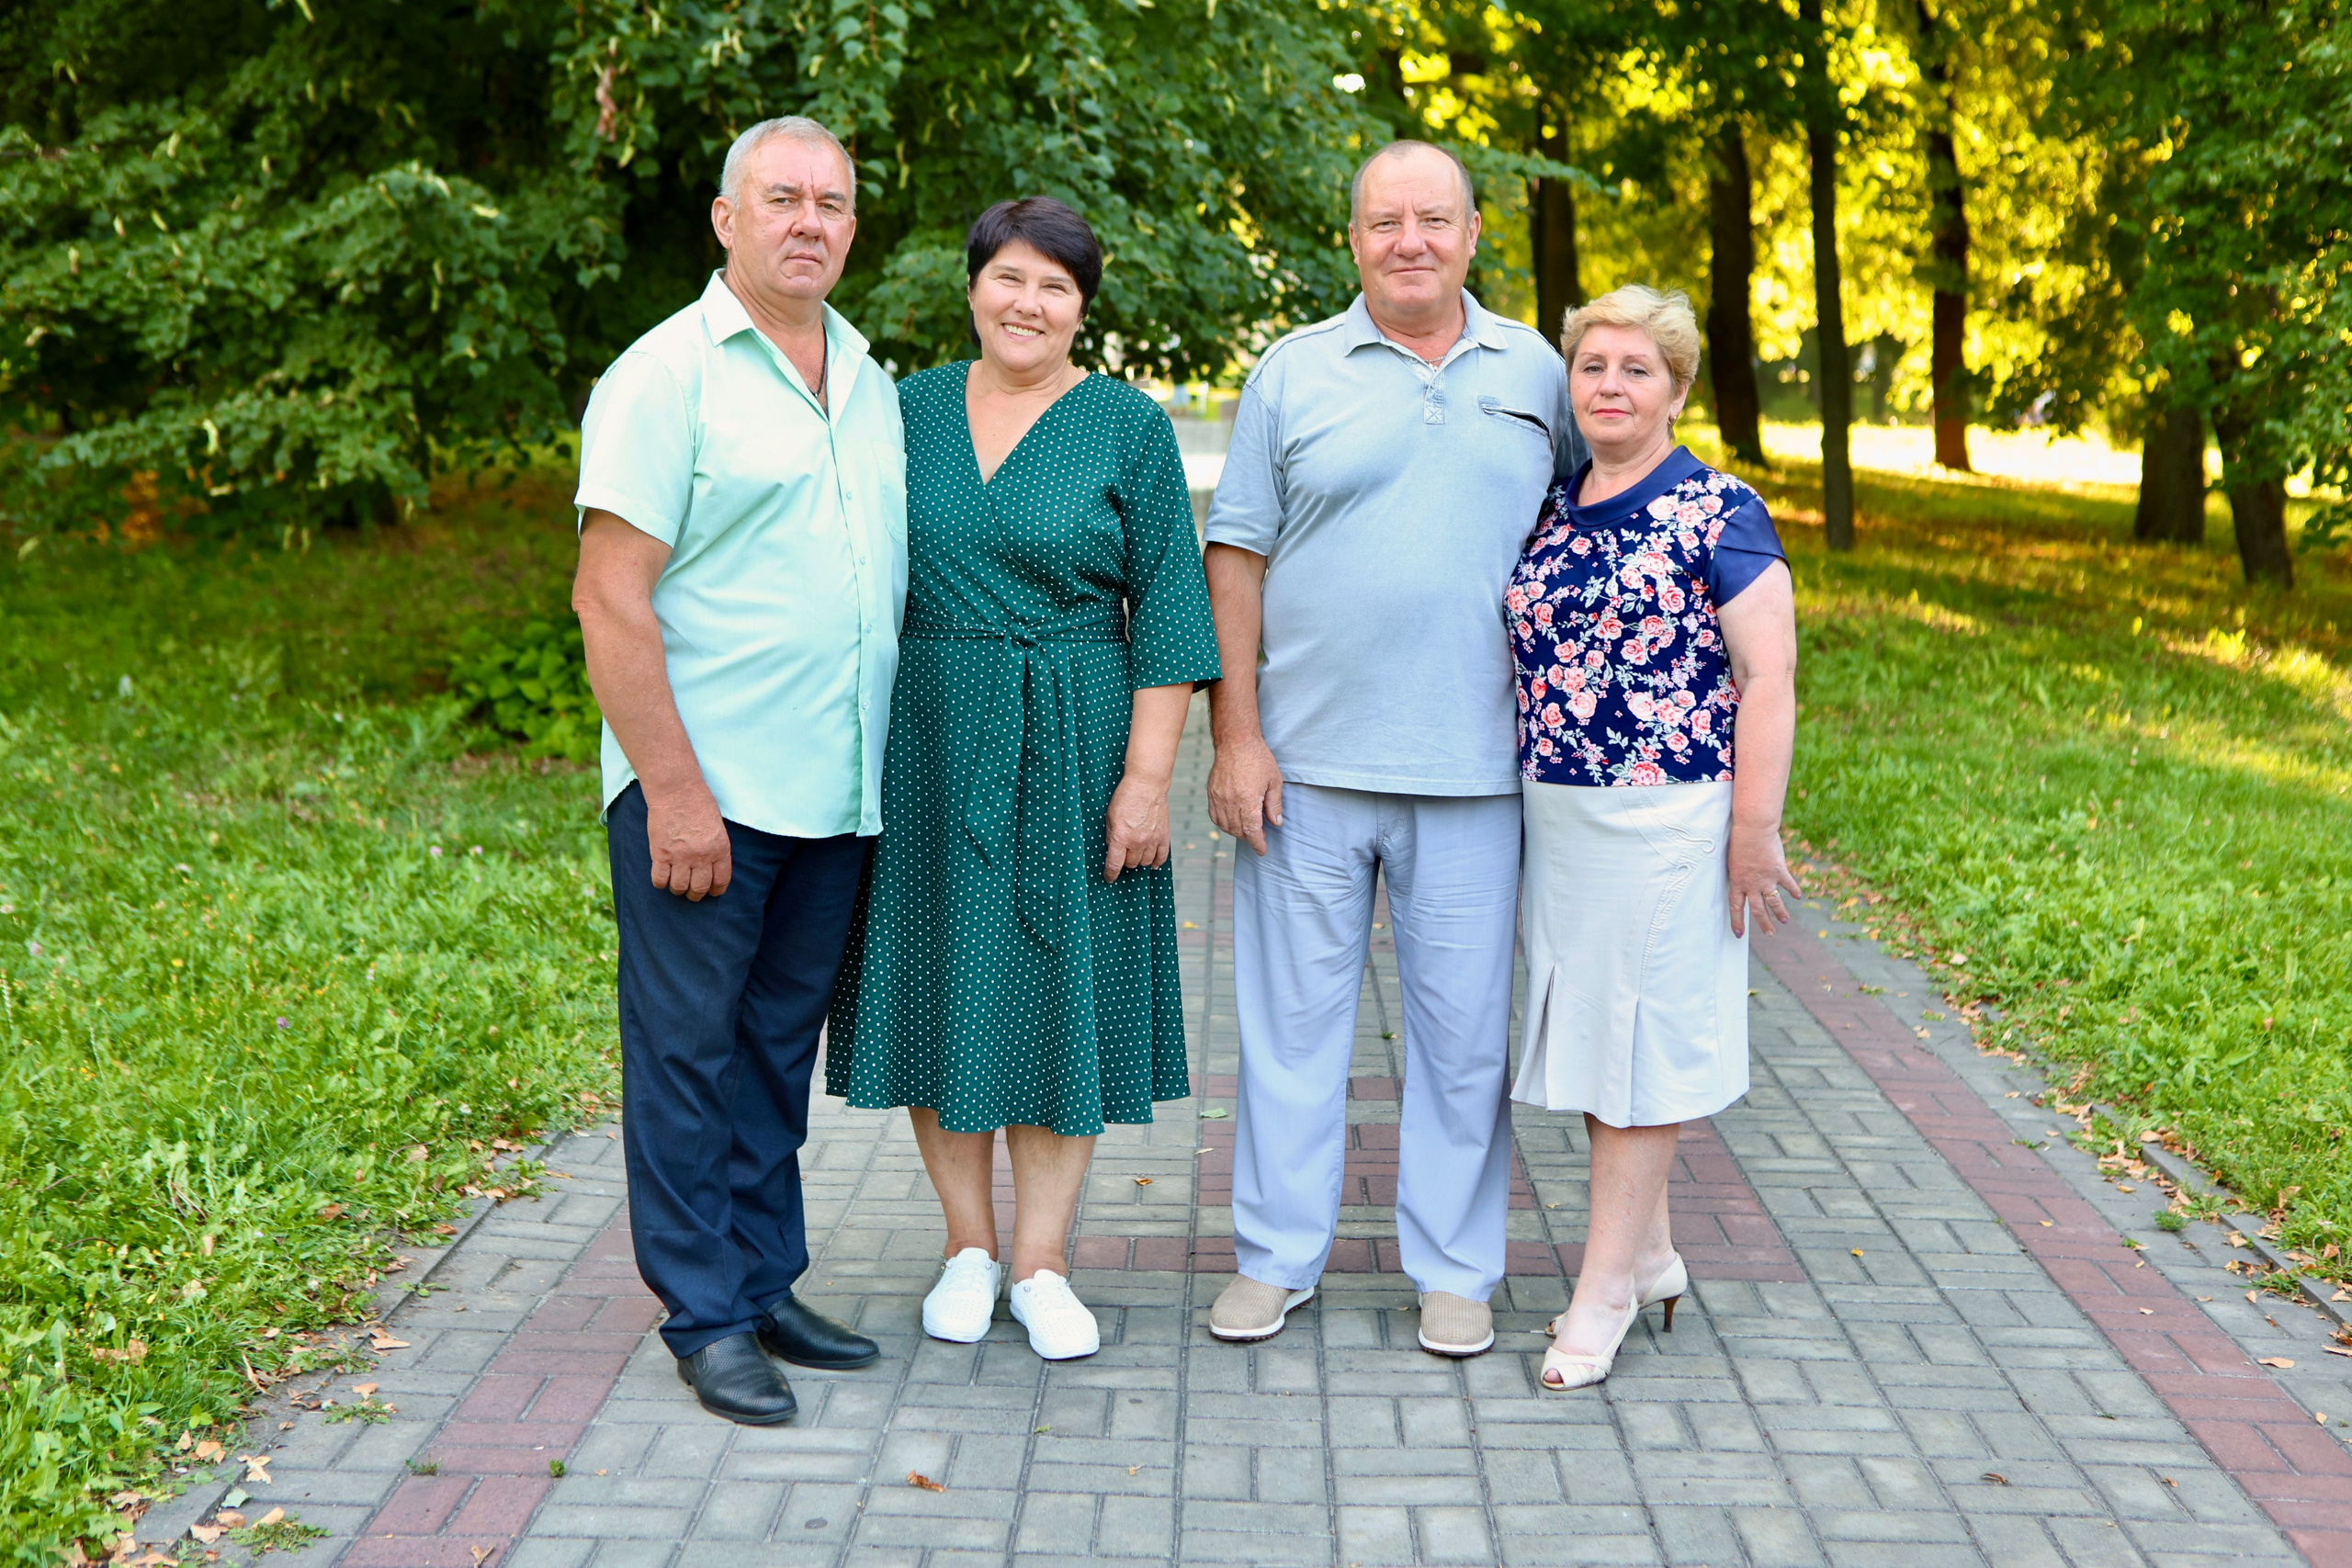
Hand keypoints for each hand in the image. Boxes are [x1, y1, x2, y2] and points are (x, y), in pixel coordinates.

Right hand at [647, 787, 731, 899]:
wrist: (676, 791)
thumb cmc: (698, 803)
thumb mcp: (717, 827)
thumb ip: (716, 848)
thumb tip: (711, 866)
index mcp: (720, 849)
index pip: (721, 880)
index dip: (716, 890)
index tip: (711, 892)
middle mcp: (702, 857)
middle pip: (699, 888)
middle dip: (696, 894)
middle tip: (692, 893)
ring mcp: (680, 856)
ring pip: (679, 887)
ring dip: (678, 890)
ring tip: (676, 885)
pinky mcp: (661, 853)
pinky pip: (660, 879)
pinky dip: (660, 883)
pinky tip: (662, 878)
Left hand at [1103, 773, 1170, 882]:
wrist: (1146, 785)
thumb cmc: (1126, 797)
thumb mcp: (1109, 816)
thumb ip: (1110, 835)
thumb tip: (1112, 848)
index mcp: (1120, 838)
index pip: (1114, 865)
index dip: (1110, 874)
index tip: (1109, 877)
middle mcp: (1137, 842)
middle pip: (1131, 864)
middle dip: (1125, 862)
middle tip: (1123, 855)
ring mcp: (1152, 840)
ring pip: (1145, 862)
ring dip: (1139, 861)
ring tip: (1136, 854)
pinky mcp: (1164, 836)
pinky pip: (1162, 856)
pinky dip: (1157, 862)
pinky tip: (1153, 863)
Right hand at [1207, 736, 1283, 855]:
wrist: (1236, 742)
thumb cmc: (1258, 759)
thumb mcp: (1274, 781)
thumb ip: (1275, 804)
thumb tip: (1276, 823)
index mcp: (1248, 801)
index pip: (1252, 831)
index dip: (1257, 844)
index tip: (1262, 850)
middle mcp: (1231, 802)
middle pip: (1238, 830)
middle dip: (1249, 838)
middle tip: (1259, 836)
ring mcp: (1218, 798)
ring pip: (1225, 826)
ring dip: (1236, 832)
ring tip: (1247, 828)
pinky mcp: (1211, 793)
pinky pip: (1214, 816)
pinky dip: (1223, 824)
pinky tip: (1231, 821)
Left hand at [1727, 822, 1800, 936]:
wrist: (1753, 830)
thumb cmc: (1739, 841)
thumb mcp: (1734, 861)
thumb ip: (1740, 874)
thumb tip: (1743, 880)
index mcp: (1738, 882)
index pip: (1736, 907)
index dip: (1737, 921)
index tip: (1739, 934)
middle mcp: (1752, 885)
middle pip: (1758, 910)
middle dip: (1764, 924)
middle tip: (1770, 934)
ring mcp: (1767, 879)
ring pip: (1774, 902)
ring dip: (1780, 912)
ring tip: (1784, 921)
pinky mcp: (1779, 871)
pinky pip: (1788, 884)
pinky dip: (1794, 890)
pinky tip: (1798, 896)